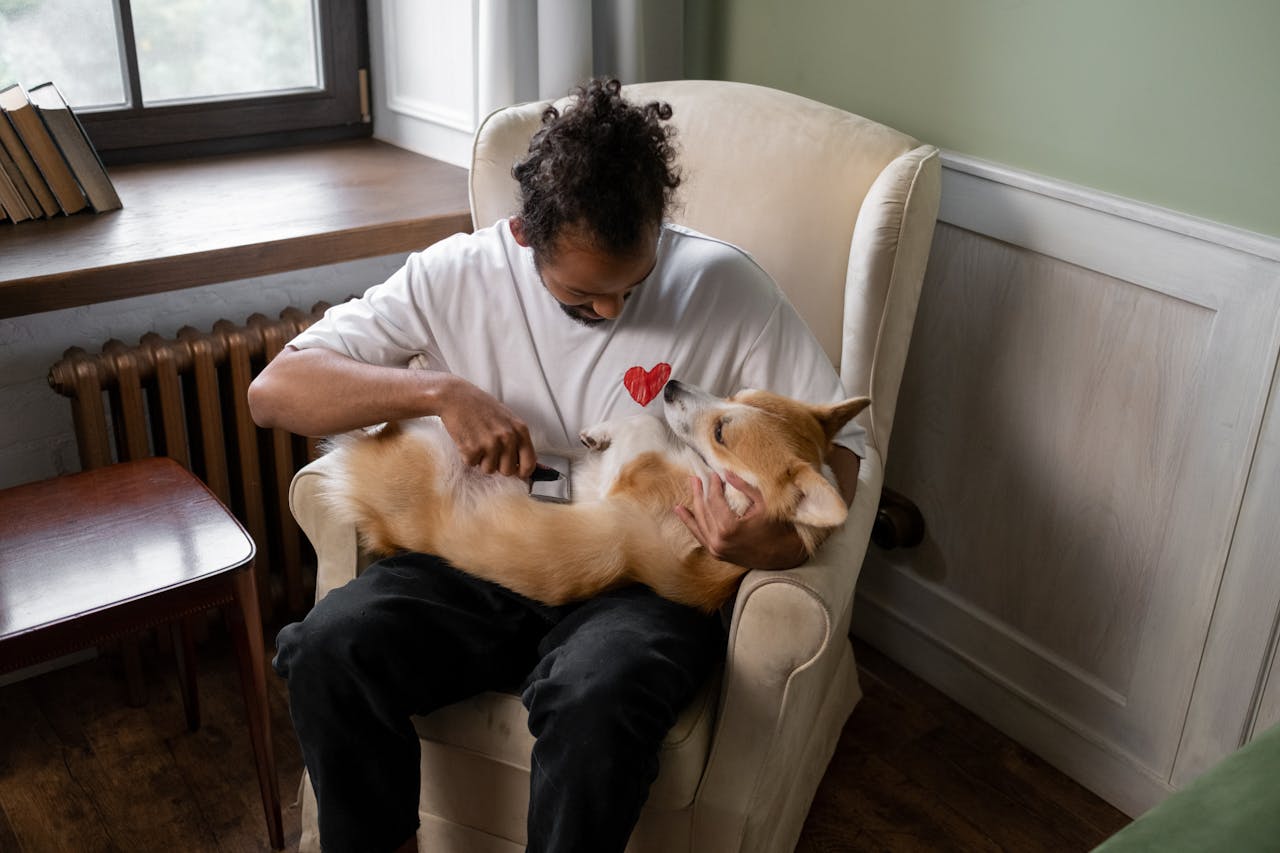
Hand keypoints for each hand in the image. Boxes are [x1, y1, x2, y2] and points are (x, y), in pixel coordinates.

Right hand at [435, 376, 536, 477]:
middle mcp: (508, 437)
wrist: (455, 397)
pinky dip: (467, 455)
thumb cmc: (481, 407)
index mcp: (520, 430)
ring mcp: (490, 443)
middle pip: (508, 471)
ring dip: (481, 460)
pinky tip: (467, 439)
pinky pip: (471, 464)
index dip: (523, 472)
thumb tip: (524, 466)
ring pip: (488, 469)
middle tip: (488, 449)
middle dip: (497, 465)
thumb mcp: (507, 419)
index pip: (530, 463)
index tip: (517, 473)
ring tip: (476, 440)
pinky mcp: (473, 448)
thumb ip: (517, 440)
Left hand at [675, 472, 807, 570]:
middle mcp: (718, 541)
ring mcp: (716, 549)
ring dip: (693, 504)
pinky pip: (699, 535)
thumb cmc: (777, 528)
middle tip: (696, 478)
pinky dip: (690, 522)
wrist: (783, 556)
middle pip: (704, 510)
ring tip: (691, 487)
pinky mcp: (717, 554)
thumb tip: (726, 472)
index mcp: (729, 528)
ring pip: (699, 522)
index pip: (715, 501)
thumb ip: (744, 487)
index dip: (713, 486)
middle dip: (700, 492)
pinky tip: (681, 511)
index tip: (714, 474)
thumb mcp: (764, 504)